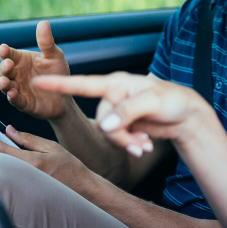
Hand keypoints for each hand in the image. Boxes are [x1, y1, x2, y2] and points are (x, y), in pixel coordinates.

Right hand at [0, 21, 70, 119]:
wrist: (65, 96)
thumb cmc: (57, 73)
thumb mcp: (55, 56)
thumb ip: (47, 42)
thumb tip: (43, 23)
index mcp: (22, 60)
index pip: (10, 54)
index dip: (5, 51)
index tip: (3, 48)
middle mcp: (17, 74)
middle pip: (4, 70)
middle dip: (4, 67)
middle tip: (8, 64)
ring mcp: (19, 89)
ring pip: (6, 86)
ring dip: (4, 84)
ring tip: (4, 81)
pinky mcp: (24, 103)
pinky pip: (16, 100)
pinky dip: (12, 97)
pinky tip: (12, 94)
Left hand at [0, 126, 86, 188]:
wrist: (80, 188)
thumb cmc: (69, 167)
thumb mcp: (51, 147)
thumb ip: (29, 138)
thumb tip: (9, 130)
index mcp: (33, 161)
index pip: (2, 150)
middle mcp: (26, 175)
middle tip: (1, 140)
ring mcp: (24, 185)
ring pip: (4, 168)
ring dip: (4, 158)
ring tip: (14, 152)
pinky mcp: (25, 191)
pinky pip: (11, 177)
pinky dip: (10, 168)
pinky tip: (20, 165)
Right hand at [34, 72, 216, 156]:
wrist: (187, 116)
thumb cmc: (173, 100)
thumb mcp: (153, 101)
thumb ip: (128, 111)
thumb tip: (107, 125)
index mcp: (116, 83)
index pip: (84, 84)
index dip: (60, 84)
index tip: (39, 81)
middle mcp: (114, 97)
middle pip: (103, 121)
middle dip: (120, 136)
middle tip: (141, 142)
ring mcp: (119, 112)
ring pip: (110, 134)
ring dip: (127, 142)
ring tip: (145, 146)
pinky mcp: (125, 126)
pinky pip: (119, 140)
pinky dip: (132, 144)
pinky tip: (145, 145)